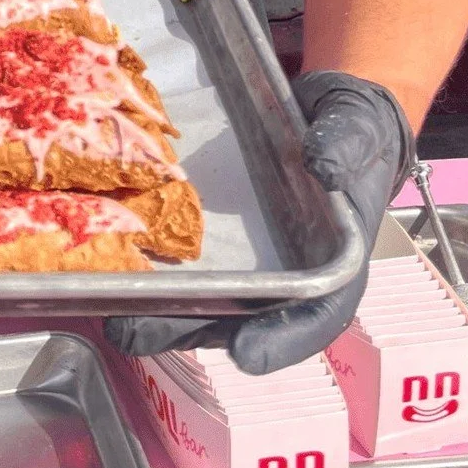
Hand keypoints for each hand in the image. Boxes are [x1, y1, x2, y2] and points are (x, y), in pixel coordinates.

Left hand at [104, 70, 412, 373]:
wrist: (326, 114)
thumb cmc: (354, 135)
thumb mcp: (357, 134)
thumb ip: (343, 148)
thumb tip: (322, 166)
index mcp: (332, 266)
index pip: (313, 318)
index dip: (281, 341)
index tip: (246, 353)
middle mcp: (284, 276)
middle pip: (238, 318)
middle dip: (187, 329)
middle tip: (138, 333)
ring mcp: (246, 260)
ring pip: (202, 297)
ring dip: (157, 311)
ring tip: (112, 316)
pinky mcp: (216, 236)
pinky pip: (184, 256)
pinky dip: (152, 263)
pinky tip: (110, 260)